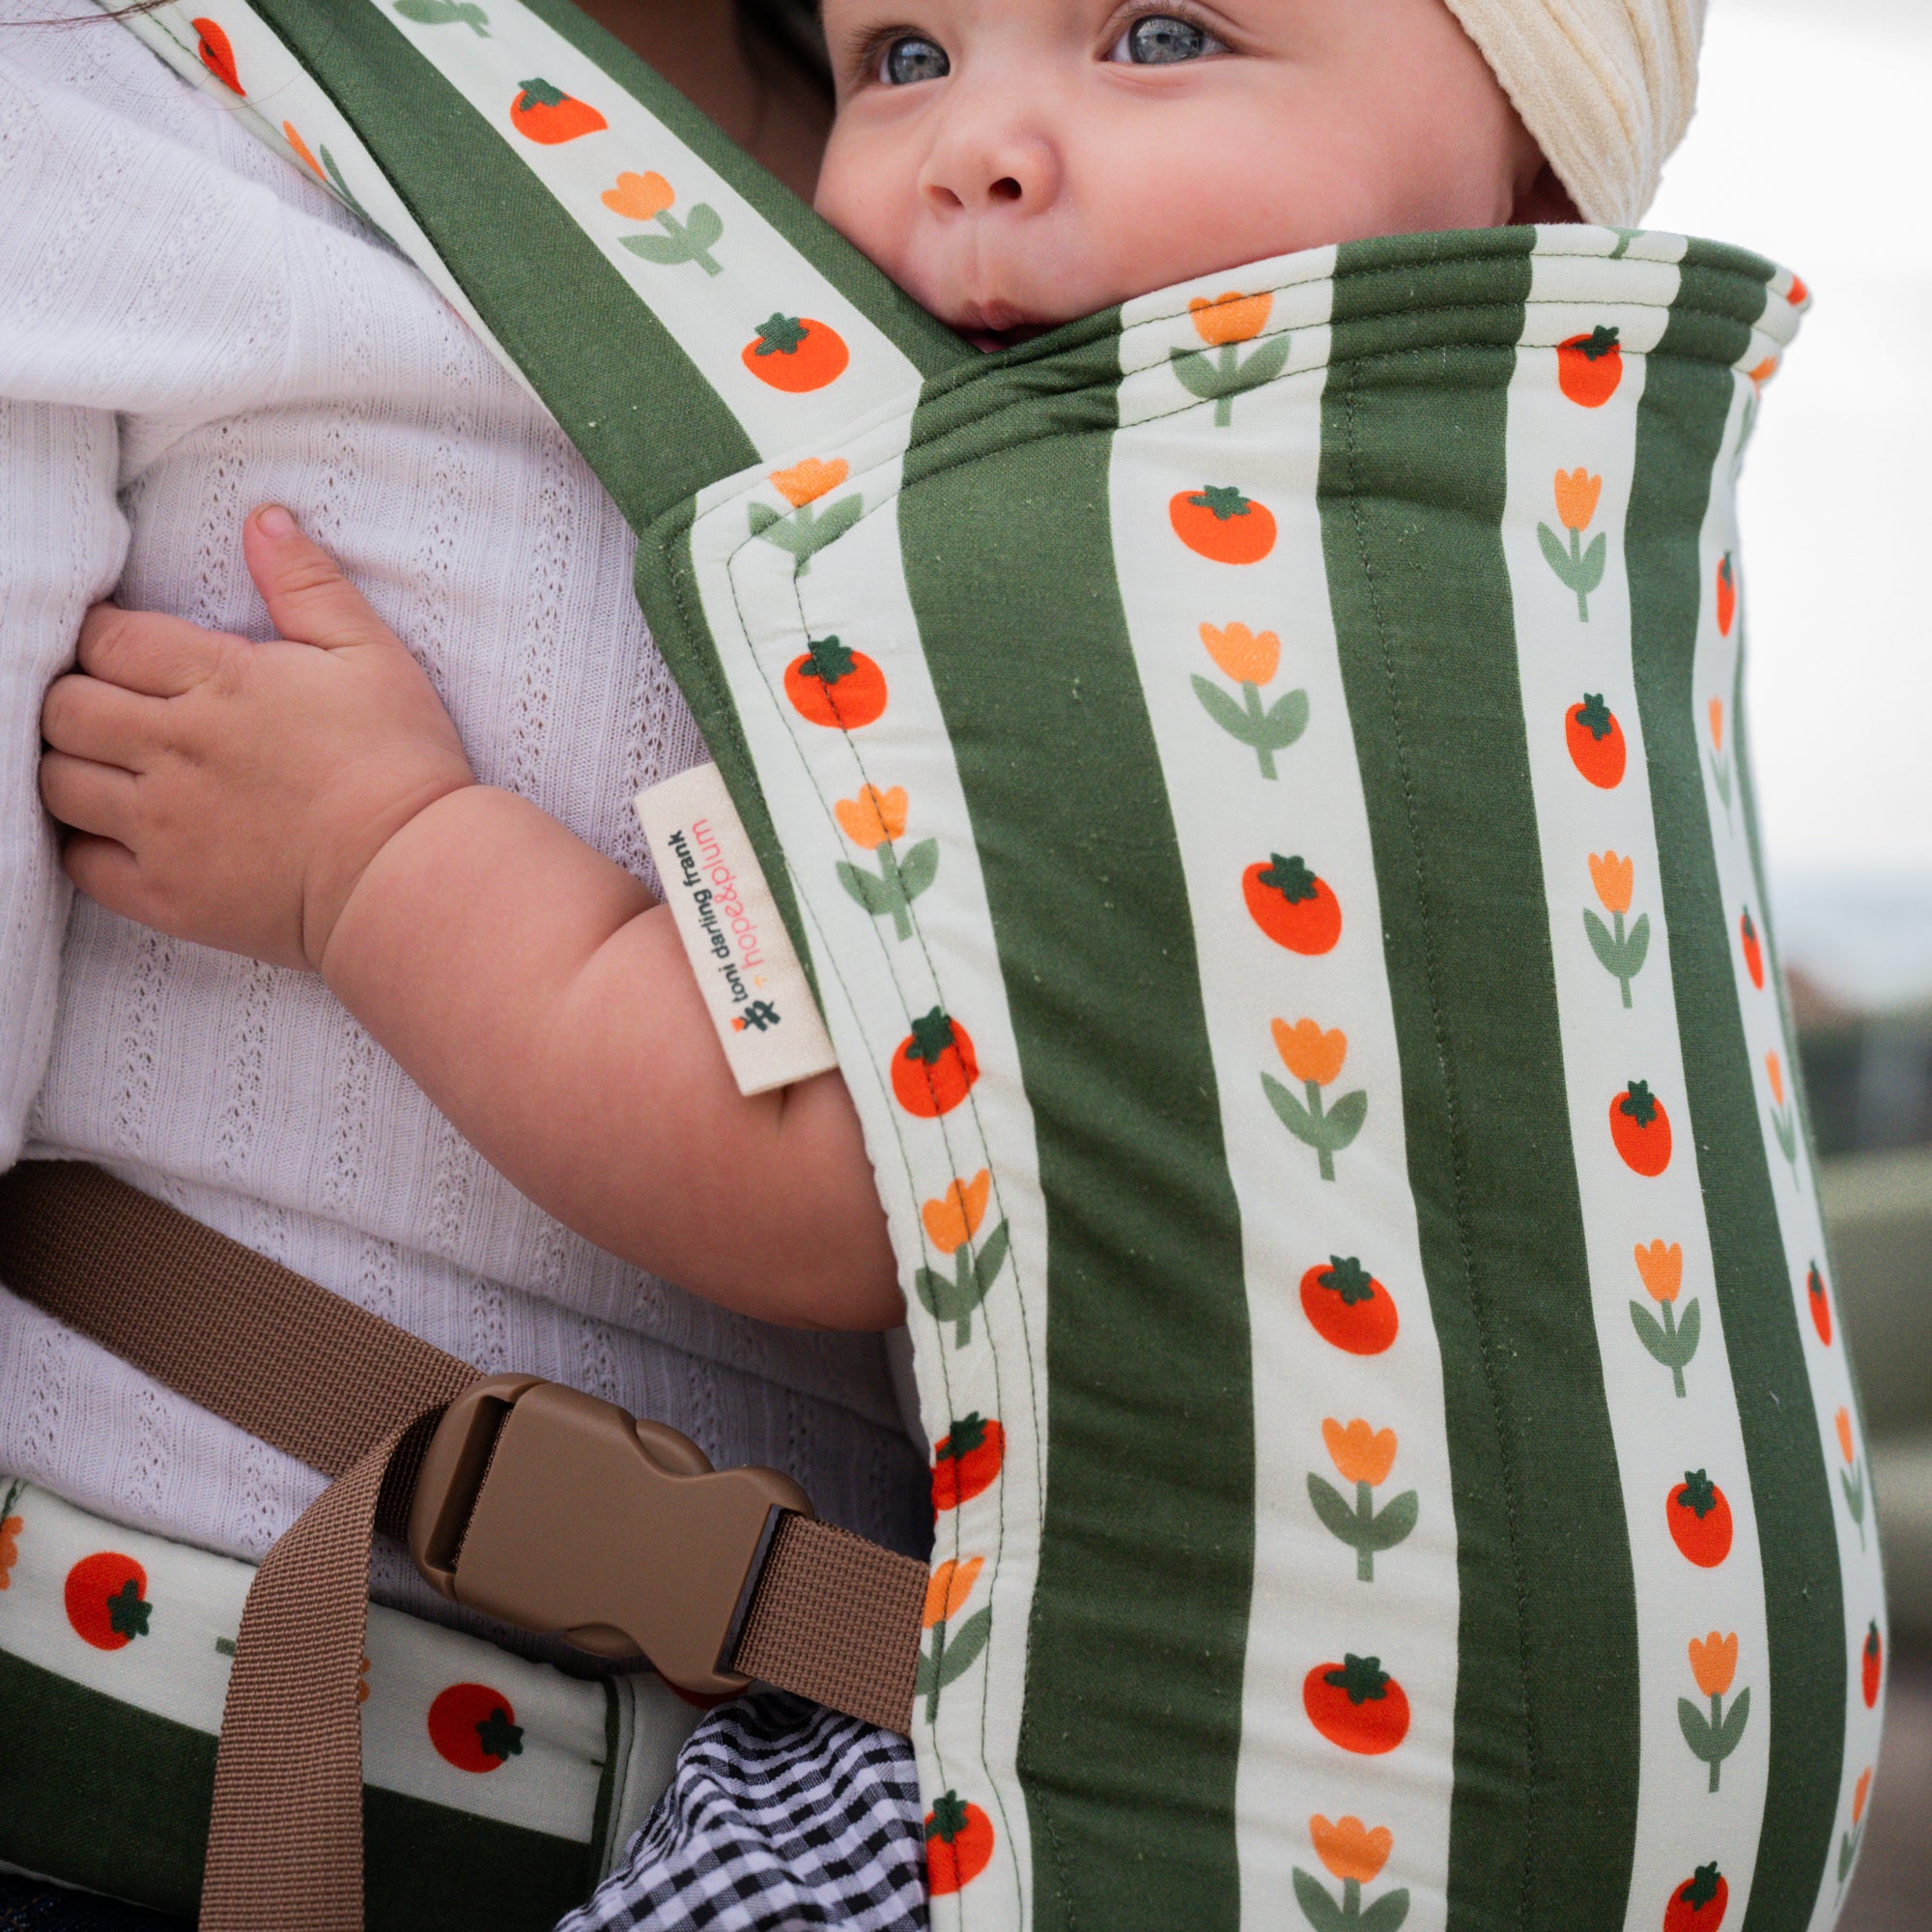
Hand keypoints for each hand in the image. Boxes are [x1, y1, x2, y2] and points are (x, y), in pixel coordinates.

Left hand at [40, 507, 474, 970]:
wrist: (414, 875)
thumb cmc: (402, 763)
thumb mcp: (372, 655)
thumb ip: (308, 585)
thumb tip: (263, 520)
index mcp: (221, 682)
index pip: (108, 639)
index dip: (105, 636)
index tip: (129, 650)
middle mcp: (176, 750)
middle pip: (63, 707)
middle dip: (77, 696)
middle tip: (117, 706)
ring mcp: (164, 827)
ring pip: (57, 781)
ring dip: (72, 765)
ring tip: (111, 765)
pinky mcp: (166, 894)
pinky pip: (79, 863)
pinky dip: (85, 843)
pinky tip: (120, 831)